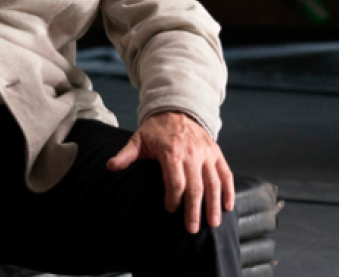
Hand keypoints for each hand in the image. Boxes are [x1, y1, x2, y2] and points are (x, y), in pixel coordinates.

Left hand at [107, 110, 234, 233]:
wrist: (177, 110)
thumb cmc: (156, 130)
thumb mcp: (138, 139)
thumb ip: (126, 155)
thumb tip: (109, 166)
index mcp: (171, 151)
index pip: (175, 181)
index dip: (173, 197)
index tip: (170, 209)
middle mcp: (192, 154)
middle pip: (195, 186)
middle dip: (194, 209)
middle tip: (192, 229)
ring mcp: (207, 154)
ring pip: (214, 183)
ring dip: (214, 204)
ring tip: (213, 223)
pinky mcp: (217, 154)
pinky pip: (226, 174)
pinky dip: (229, 191)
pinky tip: (228, 206)